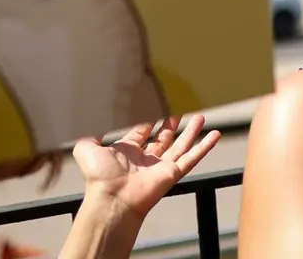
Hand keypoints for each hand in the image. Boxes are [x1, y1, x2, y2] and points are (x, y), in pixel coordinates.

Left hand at [76, 115, 222, 221]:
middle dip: (172, 123)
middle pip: (164, 138)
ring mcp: (161, 167)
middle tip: (180, 107)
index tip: (156, 104)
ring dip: (191, 132)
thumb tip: (89, 125)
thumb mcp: (86, 149)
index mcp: (127, 152)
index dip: (149, 118)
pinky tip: (215, 135)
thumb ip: (88, 136)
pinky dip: (204, 148)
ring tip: (201, 116)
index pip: (142, 132)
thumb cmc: (99, 176)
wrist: (112, 198)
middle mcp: (146, 159)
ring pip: (180, 146)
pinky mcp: (172, 174)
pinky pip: (191, 158)